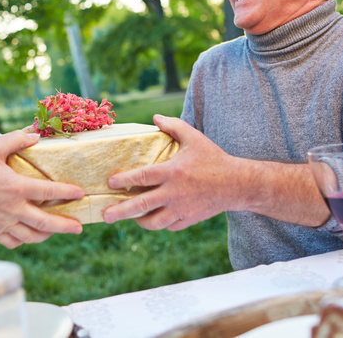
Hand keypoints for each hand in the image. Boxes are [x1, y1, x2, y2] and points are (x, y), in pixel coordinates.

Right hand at [0, 130, 83, 247]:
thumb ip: (17, 139)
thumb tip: (36, 135)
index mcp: (16, 187)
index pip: (49, 192)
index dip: (67, 193)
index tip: (80, 193)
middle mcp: (12, 208)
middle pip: (45, 222)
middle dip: (65, 225)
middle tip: (79, 227)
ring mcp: (2, 222)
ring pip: (30, 236)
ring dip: (47, 235)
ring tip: (57, 231)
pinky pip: (12, 241)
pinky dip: (24, 240)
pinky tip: (30, 235)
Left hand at [102, 115, 239, 230]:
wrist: (237, 184)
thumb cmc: (213, 159)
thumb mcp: (194, 138)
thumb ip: (173, 126)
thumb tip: (155, 117)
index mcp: (172, 172)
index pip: (141, 178)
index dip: (123, 181)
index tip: (110, 183)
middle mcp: (173, 193)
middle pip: (141, 205)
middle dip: (120, 211)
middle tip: (105, 215)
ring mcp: (181, 209)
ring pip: (153, 222)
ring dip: (138, 221)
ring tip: (130, 218)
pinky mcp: (189, 219)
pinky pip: (169, 225)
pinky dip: (159, 223)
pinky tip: (153, 218)